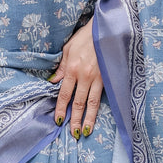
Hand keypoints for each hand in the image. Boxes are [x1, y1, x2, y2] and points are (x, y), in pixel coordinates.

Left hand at [51, 19, 103, 138]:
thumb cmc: (86, 36)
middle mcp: (85, 76)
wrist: (106, 28)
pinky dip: (99, 108)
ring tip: (85, 132)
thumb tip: (53, 82)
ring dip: (88, 119)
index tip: (58, 121)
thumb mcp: (68, 48)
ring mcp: (98, 78)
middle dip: (74, 119)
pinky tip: (97, 117)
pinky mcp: (108, 77)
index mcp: (72, 68)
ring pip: (92, 103)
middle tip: (72, 134)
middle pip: (78, 103)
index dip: (61, 109)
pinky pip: (102, 96)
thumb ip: (62, 67)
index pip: (65, 94)